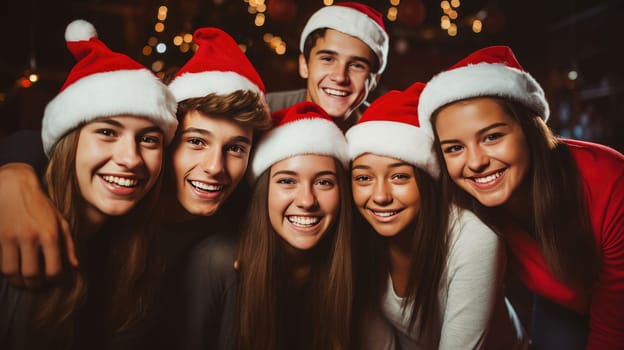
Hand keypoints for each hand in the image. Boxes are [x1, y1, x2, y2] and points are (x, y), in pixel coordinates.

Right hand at [0, 163, 77, 287]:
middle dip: (34, 285)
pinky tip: (12, 269)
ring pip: (10, 272)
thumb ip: (69, 245)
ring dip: (17, 281)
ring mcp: (9, 237)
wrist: (13, 186)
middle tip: (36, 285)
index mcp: (50, 234)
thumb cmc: (40, 205)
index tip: (52, 280)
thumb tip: (75, 266)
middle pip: (30, 274)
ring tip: (23, 281)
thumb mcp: (60, 221)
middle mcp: (29, 237)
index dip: (53, 280)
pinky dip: (5, 270)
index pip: (53, 270)